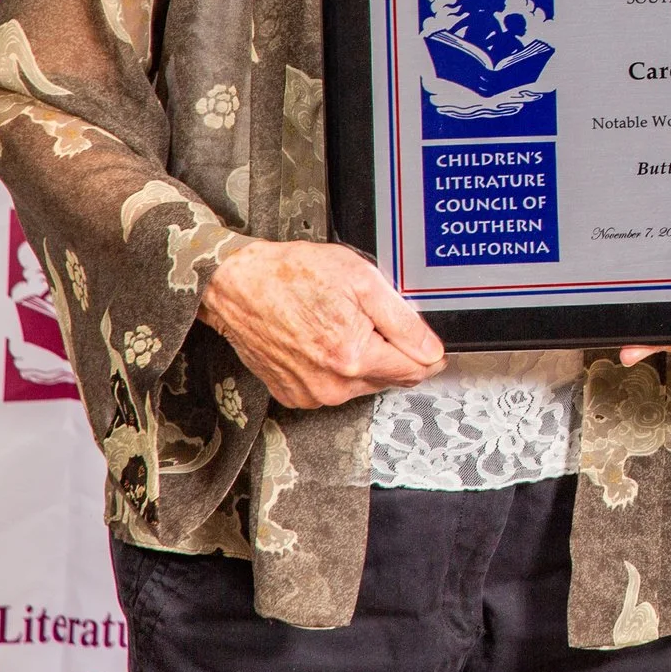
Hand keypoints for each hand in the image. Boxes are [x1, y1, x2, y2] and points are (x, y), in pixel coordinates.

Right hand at [197, 239, 444, 408]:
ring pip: (364, 384)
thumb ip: (403, 322)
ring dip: (366, 360)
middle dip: (394, 352)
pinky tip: (326, 339)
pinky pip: (335, 387)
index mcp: (352, 358)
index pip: (415, 371)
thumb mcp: (362, 281)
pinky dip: (340, 368)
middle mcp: (331, 386)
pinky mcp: (293, 395)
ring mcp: (310, 394)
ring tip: (344, 324)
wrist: (239, 286)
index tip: (427, 342)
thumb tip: (431, 351)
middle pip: (391, 378)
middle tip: (374, 319)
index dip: (427, 353)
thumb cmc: (293, 276)